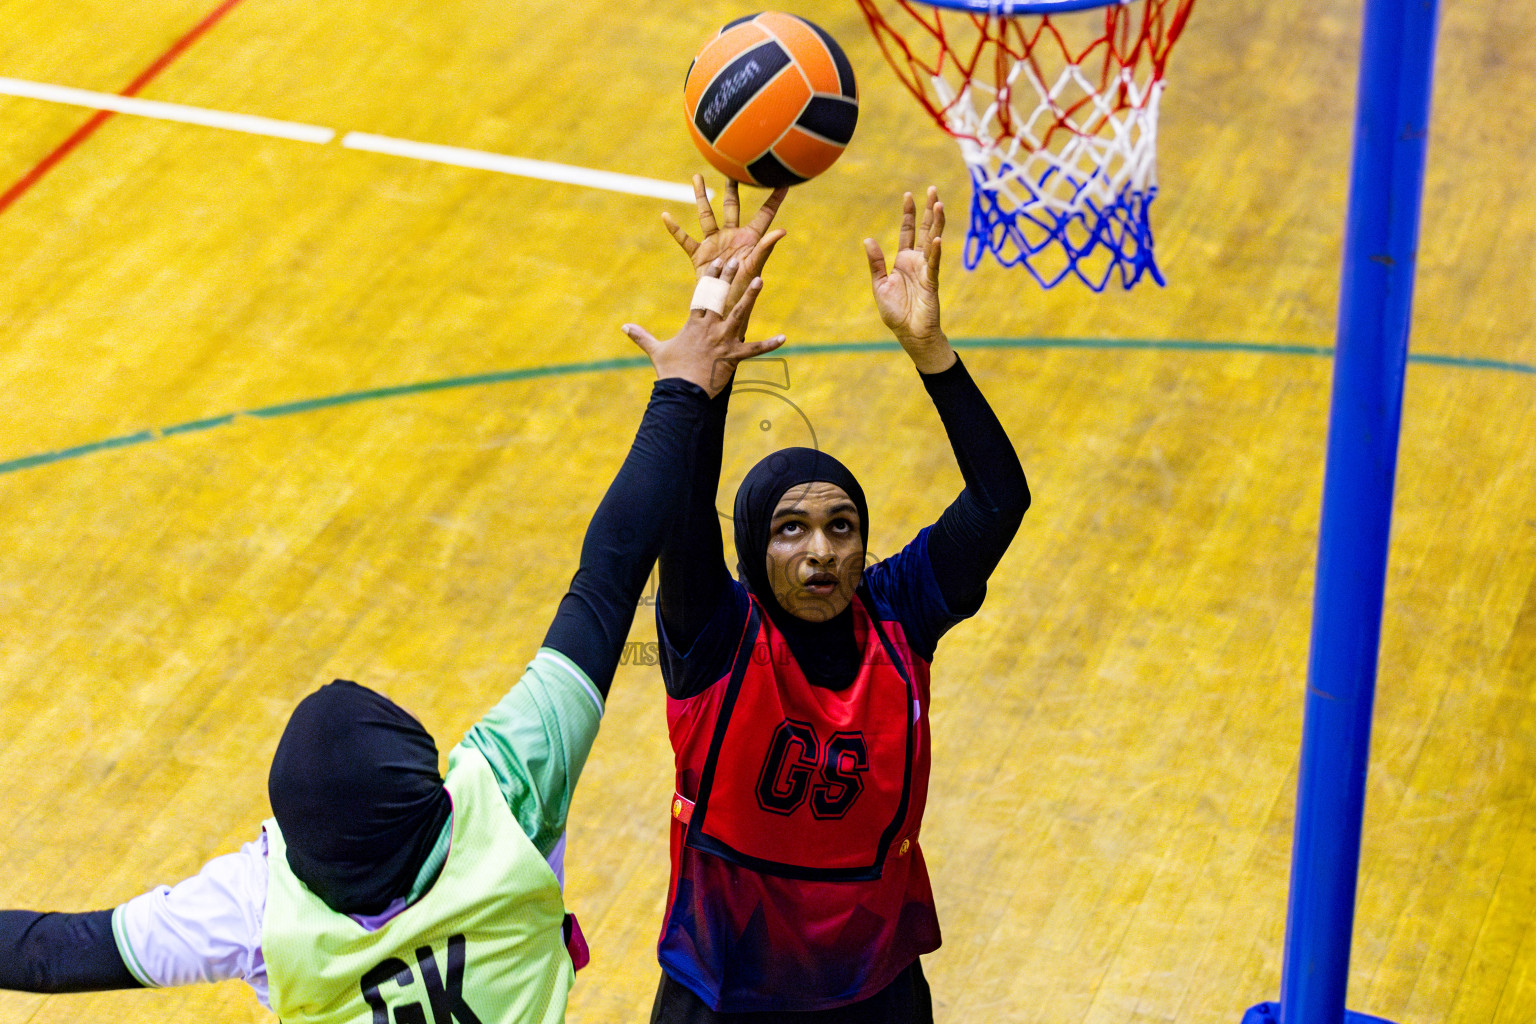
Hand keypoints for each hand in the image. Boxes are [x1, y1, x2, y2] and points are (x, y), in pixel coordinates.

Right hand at [623, 258, 785, 397]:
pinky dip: (769, 345)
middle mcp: (710, 328)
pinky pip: (754, 350)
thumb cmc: (671, 372)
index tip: (718, 259)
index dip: (711, 276)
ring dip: (750, 297)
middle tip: (737, 259)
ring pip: (739, 315)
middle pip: (721, 298)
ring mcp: (723, 341)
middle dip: (729, 277)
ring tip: (760, 280)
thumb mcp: (656, 351)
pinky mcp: (734, 357)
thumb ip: (642, 337)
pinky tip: (784, 338)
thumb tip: (624, 327)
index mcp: (694, 324)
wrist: (682, 393)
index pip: (703, 294)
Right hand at [663, 174, 787, 311]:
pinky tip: (665, 216)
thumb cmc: (745, 290)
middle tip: (733, 169)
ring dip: (700, 196)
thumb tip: (781, 231)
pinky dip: (675, 229)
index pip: (765, 213)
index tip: (783, 180)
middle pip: (733, 206)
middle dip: (733, 188)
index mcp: (751, 238)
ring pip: (706, 215)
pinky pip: (685, 239)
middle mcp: (733, 236)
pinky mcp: (700, 255)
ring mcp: (715, 244)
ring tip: (697, 177)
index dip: (774, 198)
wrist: (726, 309)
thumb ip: (765, 247)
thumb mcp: (755, 267)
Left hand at [864, 187, 955, 373]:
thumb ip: (876, 263)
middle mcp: (917, 261)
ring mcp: (926, 270)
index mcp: (903, 260)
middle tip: (933, 189)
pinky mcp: (931, 283)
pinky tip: (937, 239)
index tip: (909, 195)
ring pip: (933, 242)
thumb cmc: (895, 312)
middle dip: (929, 210)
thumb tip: (868, 239)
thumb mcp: (879, 285)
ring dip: (937, 224)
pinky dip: (935, 253)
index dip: (909, 214)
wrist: (909, 333)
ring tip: (939, 205)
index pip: (908, 232)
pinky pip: (933, 265)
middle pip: (925, 230)